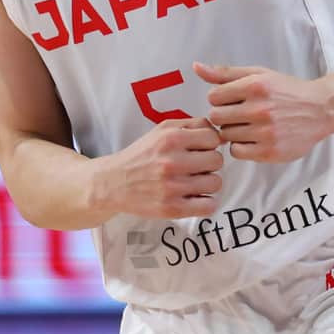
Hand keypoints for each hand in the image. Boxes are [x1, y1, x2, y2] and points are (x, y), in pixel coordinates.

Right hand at [98, 118, 223, 219]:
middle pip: (217, 161)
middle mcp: (171, 162)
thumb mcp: (161, 129)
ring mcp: (172, 187)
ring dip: (208, 183)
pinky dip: (206, 203)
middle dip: (209, 163)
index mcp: (170, 139)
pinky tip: (195, 197)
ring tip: (195, 182)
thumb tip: (219, 132)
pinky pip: (208, 206)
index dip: (210, 144)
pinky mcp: (172, 209)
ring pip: (215, 183)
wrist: (114, 182)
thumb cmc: (142, 155)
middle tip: (198, 166)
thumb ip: (191, 124)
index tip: (201, 149)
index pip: (213, 139)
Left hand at [195, 62, 333, 163]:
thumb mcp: (258, 74)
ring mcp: (265, 132)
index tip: (231, 100)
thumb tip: (196, 67)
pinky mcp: (270, 152)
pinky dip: (241, 146)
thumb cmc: (286, 90)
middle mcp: (259, 109)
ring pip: (226, 135)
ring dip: (233, 131)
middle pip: (216, 117)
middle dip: (223, 115)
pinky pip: (237, 152)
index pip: (213, 97)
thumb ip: (225, 73)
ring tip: (249, 125)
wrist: (321, 109)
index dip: (219, 99)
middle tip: (238, 114)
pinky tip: (252, 138)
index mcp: (254, 86)